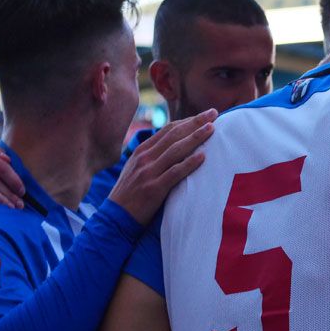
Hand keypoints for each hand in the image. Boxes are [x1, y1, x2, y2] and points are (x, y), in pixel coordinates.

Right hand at [109, 109, 216, 223]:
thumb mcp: (136, 169)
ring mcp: (149, 172)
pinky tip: (203, 157)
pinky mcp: (154, 189)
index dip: (187, 121)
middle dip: (195, 122)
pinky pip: (175, 173)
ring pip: (176, 150)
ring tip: (212, 129)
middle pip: (174, 135)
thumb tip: (174, 147)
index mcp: (142, 151)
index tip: (204, 116)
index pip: (168, 130)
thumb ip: (152, 157)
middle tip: (214, 113)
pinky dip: (189, 164)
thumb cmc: (130, 194)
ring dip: (195, 138)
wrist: (116, 217)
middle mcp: (145, 158)